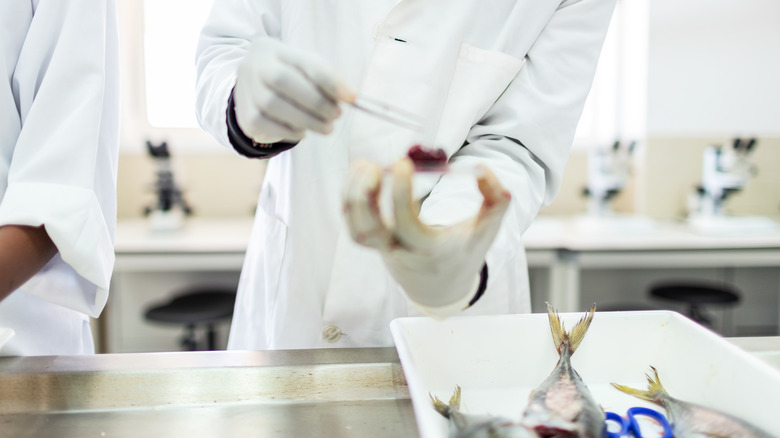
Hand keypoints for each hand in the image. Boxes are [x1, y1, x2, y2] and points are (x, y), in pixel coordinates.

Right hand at [234, 38, 354, 143]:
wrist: (253, 95)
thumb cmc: (289, 80)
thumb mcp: (306, 72)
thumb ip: (327, 80)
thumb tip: (351, 97)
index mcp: (273, 49)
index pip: (304, 61)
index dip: (330, 80)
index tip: (352, 97)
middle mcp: (254, 65)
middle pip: (284, 80)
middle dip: (316, 101)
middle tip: (336, 115)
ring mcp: (246, 91)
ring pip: (275, 105)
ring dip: (307, 120)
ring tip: (326, 127)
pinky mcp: (246, 117)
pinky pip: (270, 126)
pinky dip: (292, 131)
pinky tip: (304, 131)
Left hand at [342, 158, 510, 317]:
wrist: (441, 285)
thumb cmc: (464, 251)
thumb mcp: (487, 229)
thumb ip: (496, 199)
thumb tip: (483, 168)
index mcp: (429, 249)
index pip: (407, 224)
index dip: (401, 193)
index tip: (403, 163)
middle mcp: (401, 252)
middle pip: (371, 231)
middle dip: (367, 195)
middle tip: (376, 164)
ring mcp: (383, 250)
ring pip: (357, 229)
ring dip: (353, 194)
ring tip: (365, 164)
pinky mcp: (372, 244)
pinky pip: (352, 225)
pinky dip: (350, 199)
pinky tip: (361, 174)